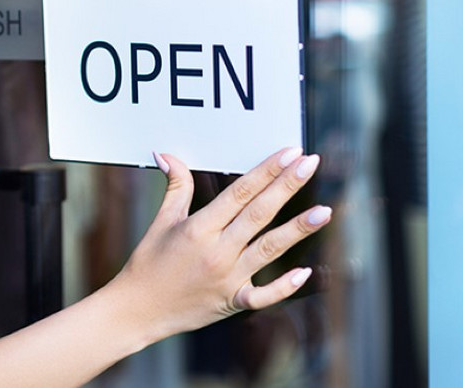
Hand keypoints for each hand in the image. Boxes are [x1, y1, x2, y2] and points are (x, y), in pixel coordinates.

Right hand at [109, 148, 329, 342]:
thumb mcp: (161, 222)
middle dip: (287, 186)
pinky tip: (306, 272)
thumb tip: (167, 155)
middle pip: (259, 213)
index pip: (239, 192)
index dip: (266, 171)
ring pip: (270, 249)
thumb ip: (175, 187)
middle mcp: (216, 251)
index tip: (288, 153)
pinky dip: (284, 286)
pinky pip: (263, 295)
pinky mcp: (232, 301)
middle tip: (310, 163)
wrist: (138, 309)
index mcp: (198, 228)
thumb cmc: (148, 263)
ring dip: (298, 229)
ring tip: (324, 211)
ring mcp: (227, 277)